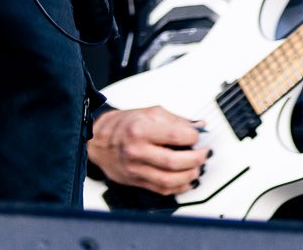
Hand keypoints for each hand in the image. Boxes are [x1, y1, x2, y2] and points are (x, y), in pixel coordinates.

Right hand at [88, 106, 210, 194]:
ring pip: (168, 180)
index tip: (199, 135)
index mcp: (140, 130)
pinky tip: (187, 180)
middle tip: (204, 154)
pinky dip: (178, 187)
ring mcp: (135, 169)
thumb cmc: (123, 125)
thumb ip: (176, 120)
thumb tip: (198, 126)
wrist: (98, 140)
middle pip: (173, 161)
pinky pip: (161, 190)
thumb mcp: (150, 113)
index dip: (194, 136)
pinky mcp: (136, 181)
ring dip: (189, 175)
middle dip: (196, 159)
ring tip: (198, 168)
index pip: (175, 136)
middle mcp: (137, 151)